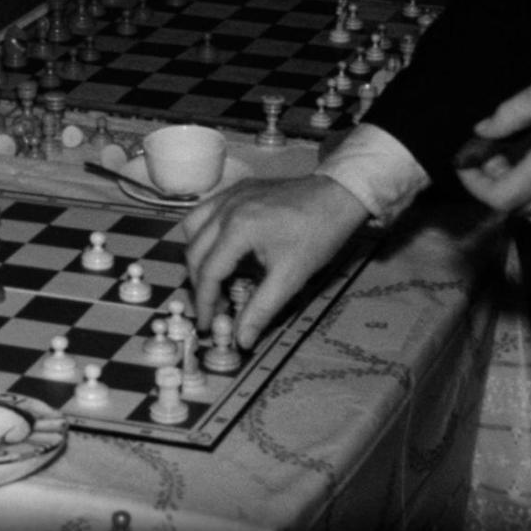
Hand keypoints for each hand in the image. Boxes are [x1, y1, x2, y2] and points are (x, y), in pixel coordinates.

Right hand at [183, 175, 368, 348]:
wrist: (338, 195)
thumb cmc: (318, 236)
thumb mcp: (291, 277)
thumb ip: (261, 309)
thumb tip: (242, 341)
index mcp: (238, 229)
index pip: (208, 272)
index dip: (205, 303)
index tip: (207, 325)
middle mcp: (226, 208)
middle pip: (194, 251)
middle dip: (199, 284)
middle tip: (213, 308)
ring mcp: (229, 195)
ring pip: (192, 228)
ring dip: (197, 256)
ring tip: (212, 278)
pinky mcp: (236, 189)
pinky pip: (205, 212)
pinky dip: (204, 234)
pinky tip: (219, 248)